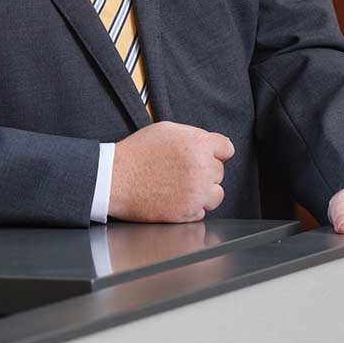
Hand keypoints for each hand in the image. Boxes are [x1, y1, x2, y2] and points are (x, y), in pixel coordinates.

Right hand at [109, 121, 234, 221]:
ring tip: (182, 185)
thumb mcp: (167, 130)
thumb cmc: (138, 152)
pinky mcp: (187, 213)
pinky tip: (175, 197)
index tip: (208, 155)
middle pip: (220, 171)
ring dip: (204, 191)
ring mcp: (196, 193)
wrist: (116, 178)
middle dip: (205, 170)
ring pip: (216, 194)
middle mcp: (202, 169)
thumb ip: (194, 136)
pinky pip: (202, 211)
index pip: (227, 149)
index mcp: (198, 144)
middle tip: (183, 169)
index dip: (216, 151)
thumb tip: (211, 144)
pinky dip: (192, 206)